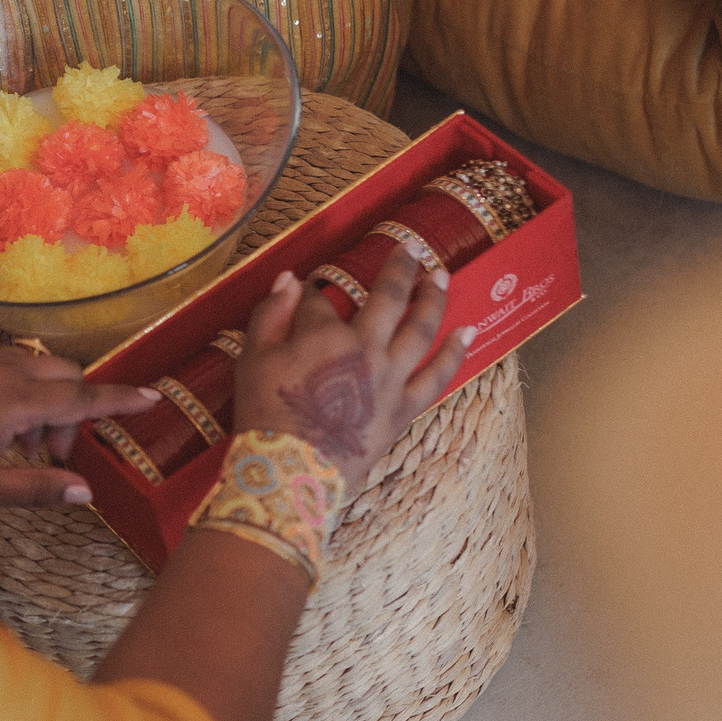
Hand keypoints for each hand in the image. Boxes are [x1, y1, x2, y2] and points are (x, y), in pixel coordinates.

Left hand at [0, 348, 162, 507]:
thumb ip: (36, 487)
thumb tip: (86, 492)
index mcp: (15, 402)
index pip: (82, 397)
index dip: (120, 399)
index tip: (154, 395)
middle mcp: (7, 369)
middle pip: (69, 377)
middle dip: (74, 413)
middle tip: (47, 454)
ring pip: (45, 368)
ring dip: (49, 402)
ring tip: (19, 444)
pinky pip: (19, 363)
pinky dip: (27, 390)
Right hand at [234, 251, 472, 493]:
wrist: (293, 472)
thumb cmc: (266, 415)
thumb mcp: (253, 358)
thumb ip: (271, 313)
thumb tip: (289, 279)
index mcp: (324, 333)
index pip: (321, 300)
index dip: (313, 292)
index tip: (309, 290)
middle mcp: (365, 346)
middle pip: (387, 297)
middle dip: (398, 268)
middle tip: (411, 248)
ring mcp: (390, 377)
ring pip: (420, 328)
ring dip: (433, 298)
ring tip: (442, 275)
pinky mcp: (405, 407)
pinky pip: (438, 375)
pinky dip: (455, 352)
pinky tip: (468, 331)